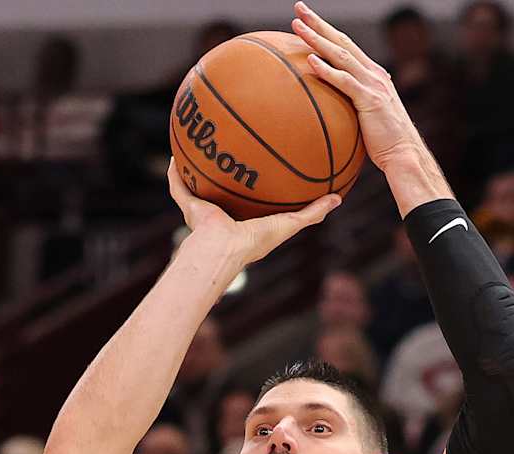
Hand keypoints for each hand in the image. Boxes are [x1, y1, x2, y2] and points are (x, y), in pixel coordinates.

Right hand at [167, 159, 338, 268]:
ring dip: (197, 168)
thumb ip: (312, 213)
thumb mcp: (289, 223)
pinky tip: (175, 153)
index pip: (251, 199)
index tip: (262, 166)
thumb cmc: (255, 241)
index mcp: (244, 220)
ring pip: (198, 185)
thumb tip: (337, 199)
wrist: (223, 249)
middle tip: (231, 149)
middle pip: (223, 189)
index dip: (255, 184)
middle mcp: (222, 214)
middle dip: (226, 172)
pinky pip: (178, 185)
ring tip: (200, 144)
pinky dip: (175, 172)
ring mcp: (203, 210)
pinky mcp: (188, 206)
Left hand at [290, 3, 421, 173]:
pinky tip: (311, 61)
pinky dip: (327, 70)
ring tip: (297, 27)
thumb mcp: (367, 116)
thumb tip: (330, 106)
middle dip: (319, 23)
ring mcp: (372, 85)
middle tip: (299, 8)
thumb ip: (352, 104)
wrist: (404, 154)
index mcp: (372, 74)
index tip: (307, 17)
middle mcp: (373, 73)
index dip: (326, 29)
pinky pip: (345, 82)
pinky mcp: (370, 101)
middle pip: (342, 41)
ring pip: (340, 55)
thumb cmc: (383, 141)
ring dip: (318, 39)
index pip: (346, 45)